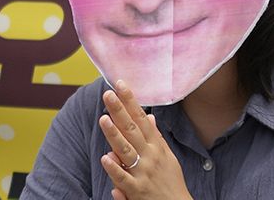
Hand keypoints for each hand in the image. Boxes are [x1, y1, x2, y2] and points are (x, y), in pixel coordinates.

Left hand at [97, 81, 190, 199]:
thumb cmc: (170, 181)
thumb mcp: (167, 156)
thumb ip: (156, 137)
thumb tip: (150, 117)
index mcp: (155, 147)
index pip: (140, 119)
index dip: (130, 101)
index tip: (120, 84)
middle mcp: (150, 157)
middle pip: (132, 131)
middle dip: (120, 111)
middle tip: (108, 94)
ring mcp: (143, 173)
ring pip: (126, 151)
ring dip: (115, 135)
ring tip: (103, 119)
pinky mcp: (137, 190)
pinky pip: (124, 179)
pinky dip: (115, 169)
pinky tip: (105, 158)